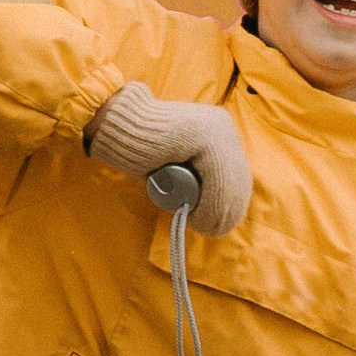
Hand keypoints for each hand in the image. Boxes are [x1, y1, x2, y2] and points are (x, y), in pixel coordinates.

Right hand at [86, 84, 252, 234]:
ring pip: (230, 182)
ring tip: (201, 224)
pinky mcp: (205, 136)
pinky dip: (211, 203)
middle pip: (239, 179)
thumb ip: (197, 179)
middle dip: (227, 211)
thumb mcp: (178, 167)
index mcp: (221, 132)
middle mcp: (224, 126)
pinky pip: (218, 178)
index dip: (230, 204)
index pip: (238, 175)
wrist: (117, 127)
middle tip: (209, 229)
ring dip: (218, 211)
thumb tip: (217, 211)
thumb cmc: (143, 153)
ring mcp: (217, 128)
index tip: (216, 224)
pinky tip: (198, 216)